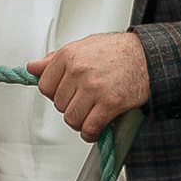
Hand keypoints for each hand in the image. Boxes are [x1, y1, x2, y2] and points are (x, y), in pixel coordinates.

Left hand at [32, 30, 150, 138]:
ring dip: (80, 122)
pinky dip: (90, 134)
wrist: (148, 57)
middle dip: (70, 107)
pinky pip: (89, 128)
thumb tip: (33, 68)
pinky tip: (95, 129)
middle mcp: (79, 71)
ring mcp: (93, 88)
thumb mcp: (83, 46)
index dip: (55, 93)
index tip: (66, 93)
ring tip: (90, 115)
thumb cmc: (118, 51)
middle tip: (84, 102)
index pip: (45, 85)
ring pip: (71, 119)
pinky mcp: (109, 103)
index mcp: (69, 55)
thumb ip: (56, 59)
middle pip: (58, 104)